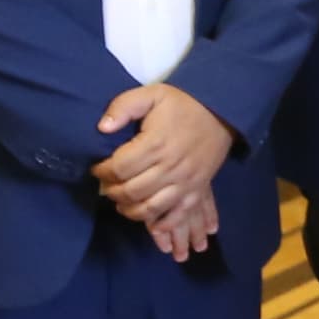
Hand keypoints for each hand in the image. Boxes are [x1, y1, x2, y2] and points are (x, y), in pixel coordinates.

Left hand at [96, 82, 231, 260]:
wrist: (221, 112)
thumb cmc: (181, 104)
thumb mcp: (151, 94)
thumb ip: (123, 106)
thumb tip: (102, 127)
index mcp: (155, 143)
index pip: (119, 168)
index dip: (102, 171)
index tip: (97, 168)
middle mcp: (170, 166)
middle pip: (131, 191)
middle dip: (112, 191)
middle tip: (106, 185)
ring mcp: (185, 182)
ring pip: (151, 208)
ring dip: (130, 210)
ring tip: (121, 202)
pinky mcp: (197, 190)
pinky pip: (177, 215)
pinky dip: (161, 224)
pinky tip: (149, 220)